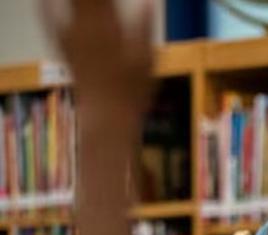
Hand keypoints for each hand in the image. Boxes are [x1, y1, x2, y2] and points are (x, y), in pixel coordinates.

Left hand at [41, 0, 154, 119]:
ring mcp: (72, 37)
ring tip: (87, 0)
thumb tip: (149, 1)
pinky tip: (44, 0)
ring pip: (71, 5)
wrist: (107, 116)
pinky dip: (46, 8)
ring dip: (76, 0)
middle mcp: (88, 28)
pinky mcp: (63, 47)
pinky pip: (50, 21)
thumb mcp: (147, 59)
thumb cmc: (133, 91)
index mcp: (111, 28)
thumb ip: (144, 27)